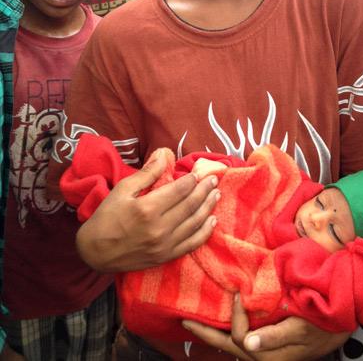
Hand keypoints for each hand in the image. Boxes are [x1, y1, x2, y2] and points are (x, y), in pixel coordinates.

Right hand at [76, 149, 219, 271]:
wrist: (96, 252)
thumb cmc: (107, 216)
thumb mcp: (123, 189)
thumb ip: (147, 173)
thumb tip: (164, 155)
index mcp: (148, 208)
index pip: (179, 190)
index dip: (192, 180)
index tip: (199, 172)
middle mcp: (159, 228)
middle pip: (190, 205)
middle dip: (205, 190)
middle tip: (214, 180)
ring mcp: (164, 245)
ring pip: (195, 223)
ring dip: (208, 207)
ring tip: (216, 194)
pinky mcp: (166, 257)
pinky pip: (192, 244)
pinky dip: (204, 232)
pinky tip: (212, 221)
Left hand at [183, 294, 349, 359]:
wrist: (343, 317)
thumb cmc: (323, 323)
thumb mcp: (302, 330)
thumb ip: (275, 338)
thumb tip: (247, 345)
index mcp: (270, 356)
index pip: (240, 337)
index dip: (235, 316)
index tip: (238, 293)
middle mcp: (264, 356)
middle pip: (228, 345)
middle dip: (206, 332)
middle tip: (184, 321)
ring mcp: (266, 351)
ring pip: (233, 344)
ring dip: (216, 332)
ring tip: (197, 320)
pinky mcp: (270, 343)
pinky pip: (244, 338)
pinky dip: (230, 329)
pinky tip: (222, 320)